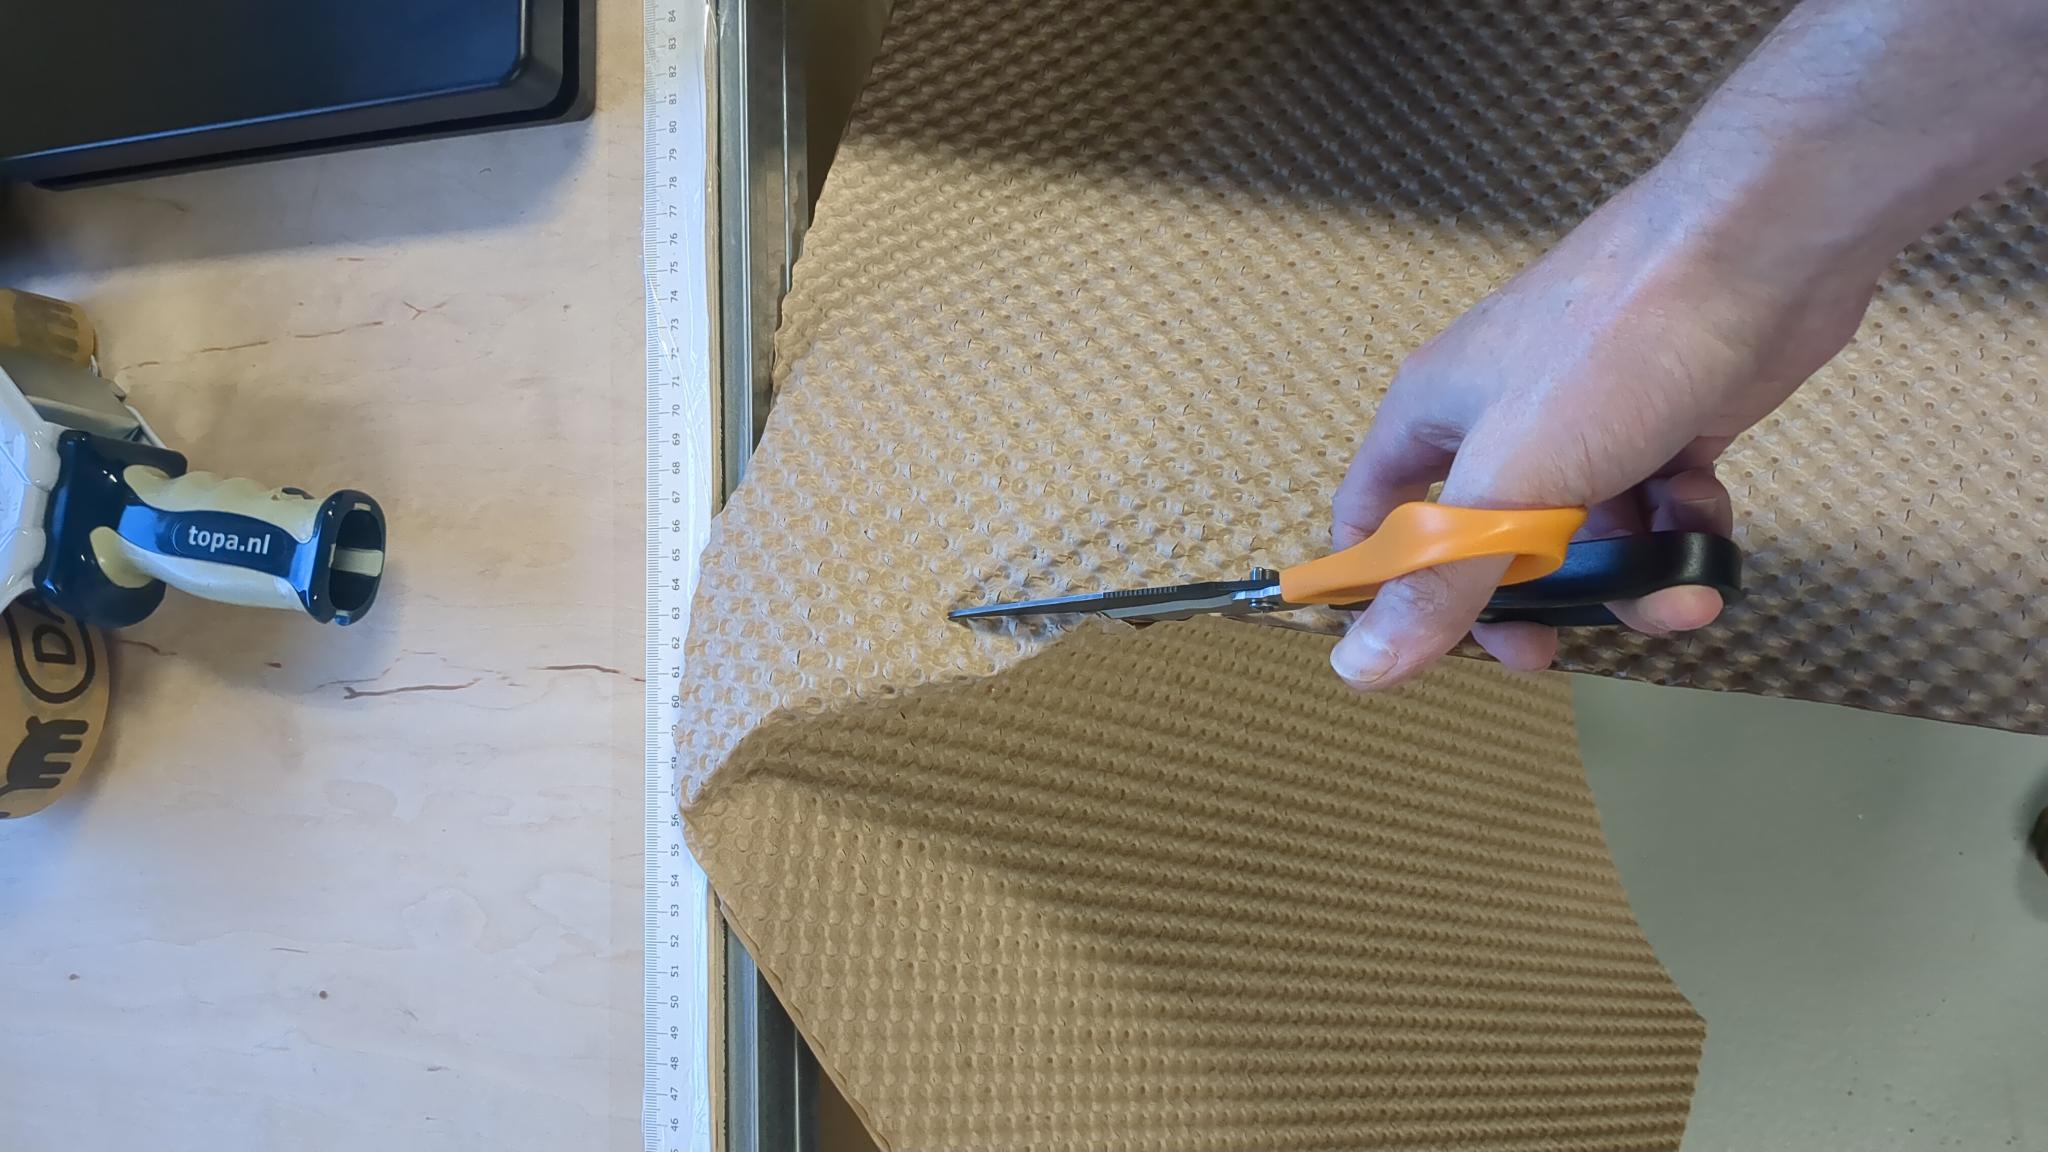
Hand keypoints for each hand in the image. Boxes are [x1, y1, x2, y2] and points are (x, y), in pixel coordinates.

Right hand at [1328, 176, 1878, 689]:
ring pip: (1590, 530)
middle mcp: (1501, 413)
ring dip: (1631, 575)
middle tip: (1557, 648)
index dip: (1390, 588)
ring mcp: (1588, 415)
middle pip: (1492, 540)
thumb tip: (1355, 668)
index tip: (1430, 648)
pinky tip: (1710, 521)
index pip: (1377, 515)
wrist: (1760, 252)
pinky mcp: (1666, 417)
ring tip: (1681, 595)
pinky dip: (1683, 527)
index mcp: (1434, 413)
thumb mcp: (1512, 485)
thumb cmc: (1612, 349)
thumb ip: (1441, 584)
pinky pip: (1656, 502)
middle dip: (1534, 598)